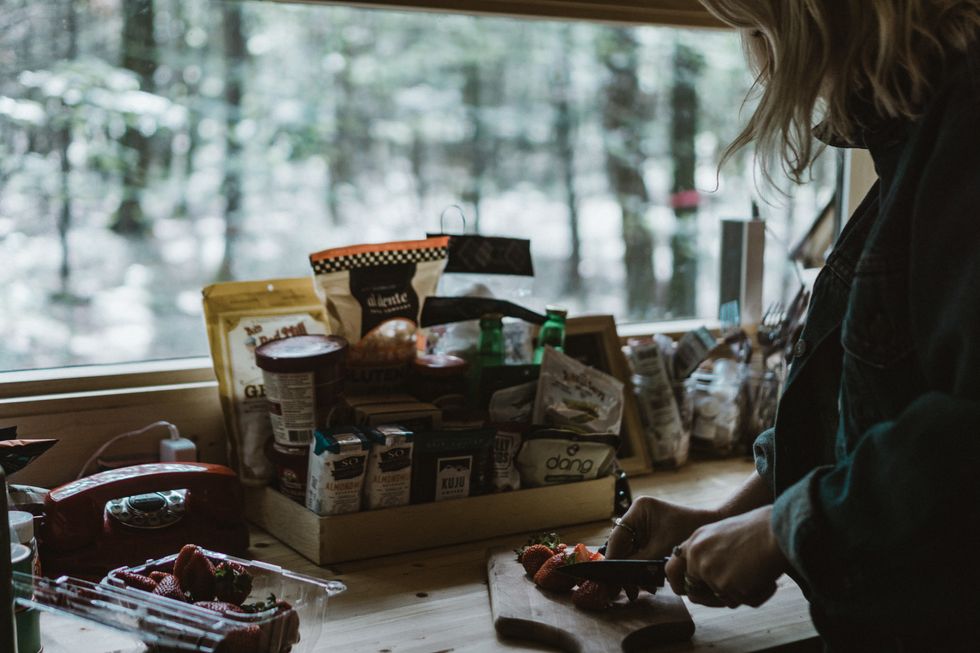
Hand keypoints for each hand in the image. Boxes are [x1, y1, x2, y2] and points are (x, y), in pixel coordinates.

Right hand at [606, 497, 717, 599]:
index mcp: (638, 510)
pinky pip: (640, 553)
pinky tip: (649, 582)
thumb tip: (619, 575)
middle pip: (622, 546)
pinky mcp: (651, 535)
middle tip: (626, 589)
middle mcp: (638, 515)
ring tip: (640, 589)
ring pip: (630, 552)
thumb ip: (638, 561)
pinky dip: (643, 567)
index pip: (617, 538)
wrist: (713, 528)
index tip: (611, 579)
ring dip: (634, 570)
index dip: (612, 559)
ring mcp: (644, 524)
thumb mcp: (661, 549)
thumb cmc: (689, 532)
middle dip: (625, 568)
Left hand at [665, 505, 786, 608]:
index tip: (685, 591)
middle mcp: (697, 555)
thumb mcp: (724, 534)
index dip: (678, 582)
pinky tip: (765, 579)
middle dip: (715, 596)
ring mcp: (708, 571)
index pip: (673, 567)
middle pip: (697, 591)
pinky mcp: (723, 584)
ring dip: (741, 592)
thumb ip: (710, 553)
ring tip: (758, 573)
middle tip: (738, 587)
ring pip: (722, 598)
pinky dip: (755, 595)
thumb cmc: (760, 530)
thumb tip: (710, 583)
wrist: (776, 530)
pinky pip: (739, 601)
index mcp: (696, 541)